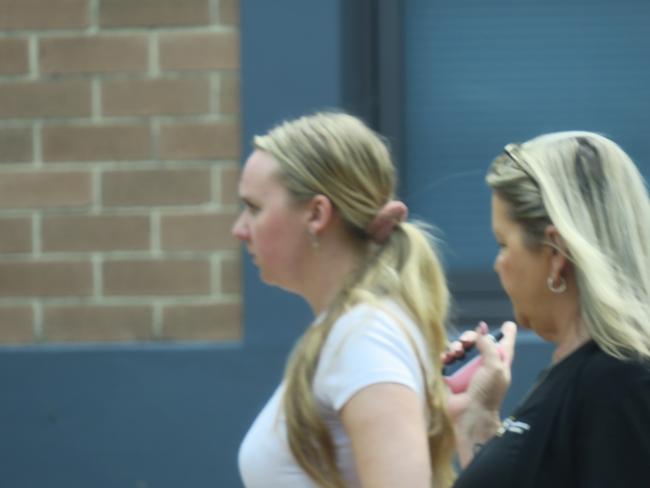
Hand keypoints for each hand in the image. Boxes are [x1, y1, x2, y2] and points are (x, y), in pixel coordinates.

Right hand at [444, 321, 516, 465]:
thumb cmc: (487, 393)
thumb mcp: (494, 368)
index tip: (507, 324)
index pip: (505, 344)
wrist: (470, 414)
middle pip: (478, 341)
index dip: (507, 333)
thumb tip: (482, 328)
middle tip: (466, 341)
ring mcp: (467, 369)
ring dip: (456, 346)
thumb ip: (489, 346)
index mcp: (499, 362)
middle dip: (470, 336)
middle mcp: (483, 364)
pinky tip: (446, 358)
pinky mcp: (452, 374)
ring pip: (460, 347)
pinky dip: (446, 355)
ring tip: (455, 353)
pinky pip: (447, 358)